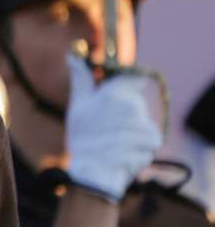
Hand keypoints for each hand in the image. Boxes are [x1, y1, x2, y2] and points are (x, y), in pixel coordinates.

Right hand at [66, 53, 161, 200]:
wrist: (94, 172)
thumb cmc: (82, 137)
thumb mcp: (78, 105)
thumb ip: (81, 78)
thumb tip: (73, 54)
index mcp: (116, 93)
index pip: (133, 77)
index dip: (126, 84)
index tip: (114, 95)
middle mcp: (134, 106)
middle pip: (135, 101)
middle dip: (124, 111)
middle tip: (105, 125)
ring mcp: (145, 124)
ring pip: (141, 121)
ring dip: (131, 129)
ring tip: (113, 141)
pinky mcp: (153, 142)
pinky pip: (148, 138)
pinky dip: (138, 144)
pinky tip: (122, 151)